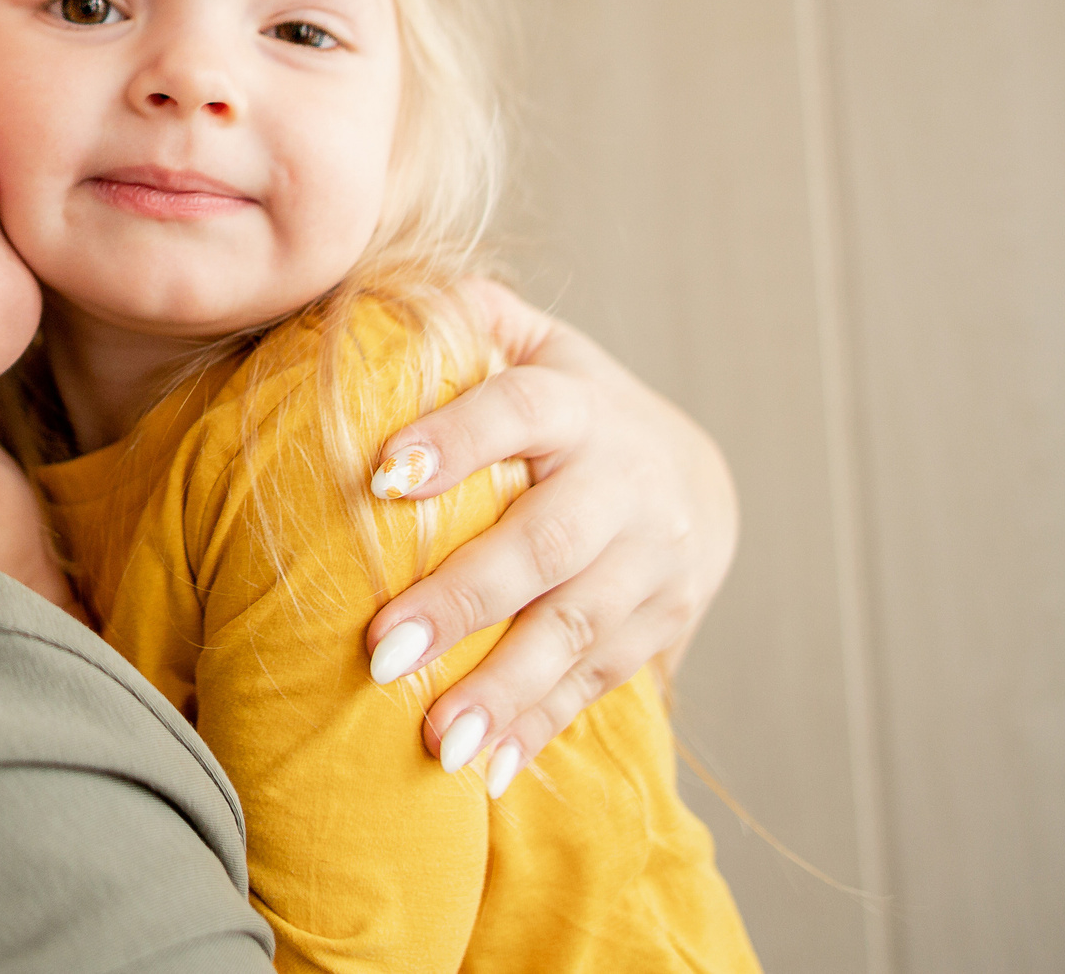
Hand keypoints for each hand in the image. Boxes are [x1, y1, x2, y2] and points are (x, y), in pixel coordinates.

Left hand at [361, 280, 737, 794]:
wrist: (688, 475)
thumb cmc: (563, 406)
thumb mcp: (531, 345)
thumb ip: (466, 316)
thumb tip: (375, 291)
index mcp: (577, 403)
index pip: (520, 410)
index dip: (459, 437)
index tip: (383, 476)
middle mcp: (624, 483)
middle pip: (545, 542)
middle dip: (464, 598)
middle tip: (378, 649)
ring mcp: (651, 563)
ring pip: (576, 629)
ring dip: (505, 688)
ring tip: (435, 737)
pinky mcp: (660, 628)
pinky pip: (598, 685)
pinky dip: (541, 730)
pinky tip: (485, 774)